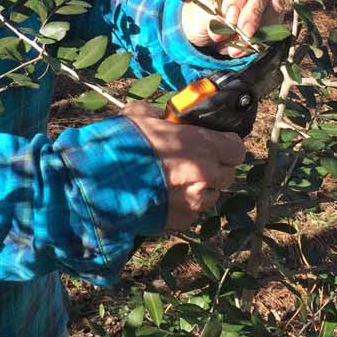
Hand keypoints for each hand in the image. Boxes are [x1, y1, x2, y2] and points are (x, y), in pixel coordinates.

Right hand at [123, 102, 245, 229]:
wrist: (100, 182)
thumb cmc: (123, 143)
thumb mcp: (142, 115)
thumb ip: (163, 115)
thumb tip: (167, 117)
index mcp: (202, 145)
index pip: (237, 148)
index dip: (227, 145)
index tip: (216, 143)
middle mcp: (205, 174)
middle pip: (228, 174)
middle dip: (216, 167)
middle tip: (195, 161)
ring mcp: (195, 201)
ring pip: (211, 195)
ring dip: (201, 187)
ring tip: (177, 180)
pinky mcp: (182, 220)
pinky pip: (193, 212)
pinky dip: (184, 205)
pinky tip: (165, 196)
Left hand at [180, 0, 284, 57]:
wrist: (209, 29)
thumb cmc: (203, 12)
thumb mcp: (199, 11)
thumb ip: (211, 13)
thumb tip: (228, 22)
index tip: (225, 13)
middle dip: (248, 11)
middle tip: (234, 29)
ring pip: (270, 2)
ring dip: (255, 25)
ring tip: (237, 45)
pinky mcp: (275, 8)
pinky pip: (275, 20)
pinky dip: (261, 36)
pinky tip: (244, 48)